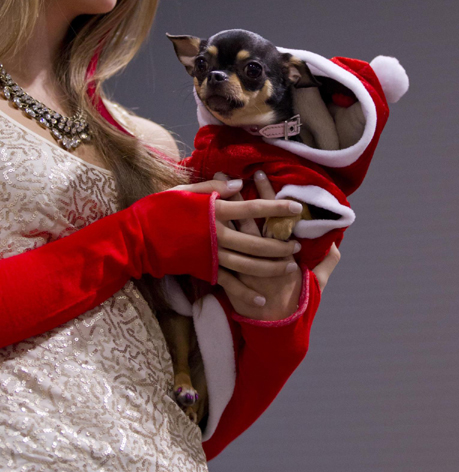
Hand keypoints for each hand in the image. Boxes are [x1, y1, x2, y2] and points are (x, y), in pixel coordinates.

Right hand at [169, 179, 302, 305]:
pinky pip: (229, 284)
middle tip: (297, 244)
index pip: (252, 208)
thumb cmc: (161, 209)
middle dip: (280, 243)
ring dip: (271, 268)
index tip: (296, 207)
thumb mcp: (185, 191)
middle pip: (256, 242)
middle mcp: (217, 234)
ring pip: (248, 265)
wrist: (138, 237)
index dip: (276, 207)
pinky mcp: (205, 270)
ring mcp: (212, 255)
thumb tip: (239, 184)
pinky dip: (245, 294)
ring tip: (290, 266)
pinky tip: (262, 301)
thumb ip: (214, 188)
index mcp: (215, 211)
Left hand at [213, 171, 340, 320]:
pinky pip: (215, 253)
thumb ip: (325, 264)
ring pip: (229, 233)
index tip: (262, 175)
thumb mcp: (313, 286)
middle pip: (248, 221)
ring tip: (214, 187)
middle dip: (241, 196)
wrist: (272, 331)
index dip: (265, 196)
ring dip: (222, 210)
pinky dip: (207, 240)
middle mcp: (259, 257)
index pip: (273, 218)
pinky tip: (201, 220)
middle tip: (232, 173)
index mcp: (280, 255)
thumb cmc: (292, 305)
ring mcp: (241, 267)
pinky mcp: (227, 277)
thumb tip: (336, 244)